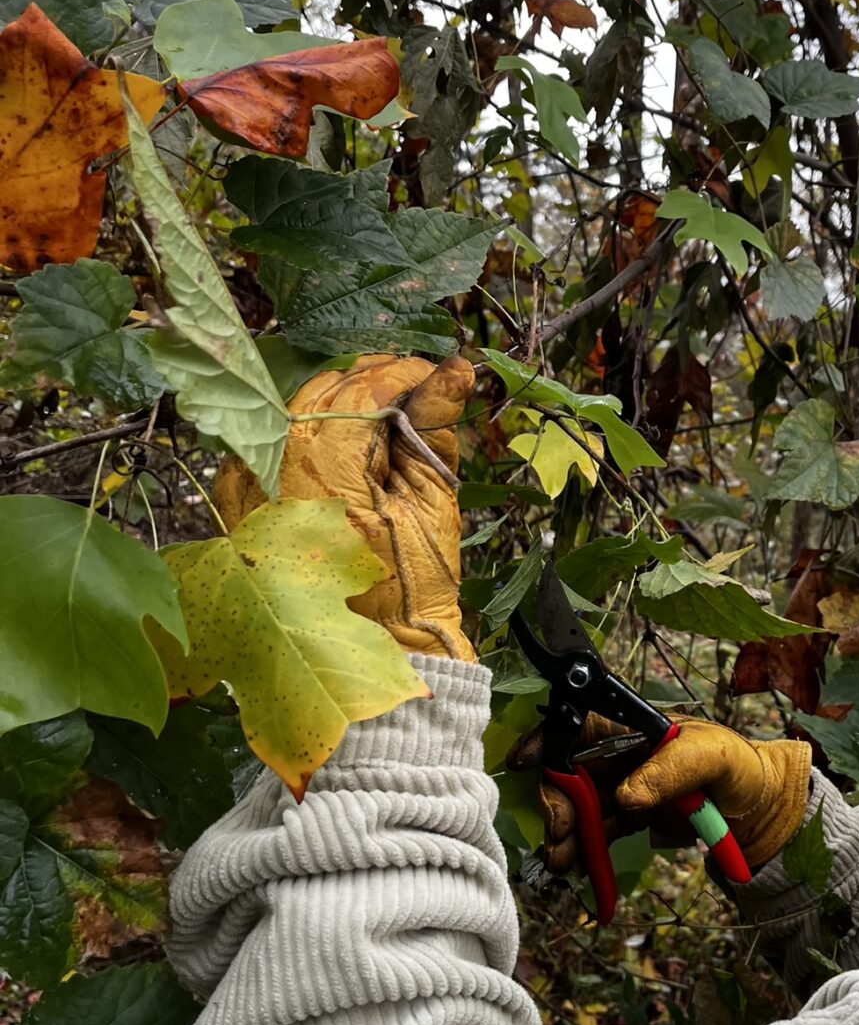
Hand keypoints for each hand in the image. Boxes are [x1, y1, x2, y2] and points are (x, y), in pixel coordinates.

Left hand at [214, 353, 475, 661]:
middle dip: (369, 386)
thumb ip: (432, 428)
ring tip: (382, 418)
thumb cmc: (410, 586)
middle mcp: (269, 469)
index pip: (360, 392)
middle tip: (412, 392)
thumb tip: (456, 369)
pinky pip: (269, 441)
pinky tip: (341, 446)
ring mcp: (244, 485)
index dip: (401, 376)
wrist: (374, 654)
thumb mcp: (429, 501)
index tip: (434, 375)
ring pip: (293, 411)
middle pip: (321, 394)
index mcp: (320, 469)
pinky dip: (305, 433)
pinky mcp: (236, 500)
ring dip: (337, 406)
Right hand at [510, 714, 811, 876]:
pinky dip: (585, 850)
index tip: (526, 762)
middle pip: (571, 770)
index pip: (581, 724)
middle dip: (558, 800)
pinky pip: (599, 830)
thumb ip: (672, 770)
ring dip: (566, 832)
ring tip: (562, 860)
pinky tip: (577, 869)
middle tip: (560, 832)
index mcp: (638, 728)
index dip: (549, 739)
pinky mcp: (632, 815)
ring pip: (580, 804)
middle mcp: (625, 754)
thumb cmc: (742, 767)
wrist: (764, 809)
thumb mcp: (715, 759)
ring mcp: (626, 785)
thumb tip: (627, 794)